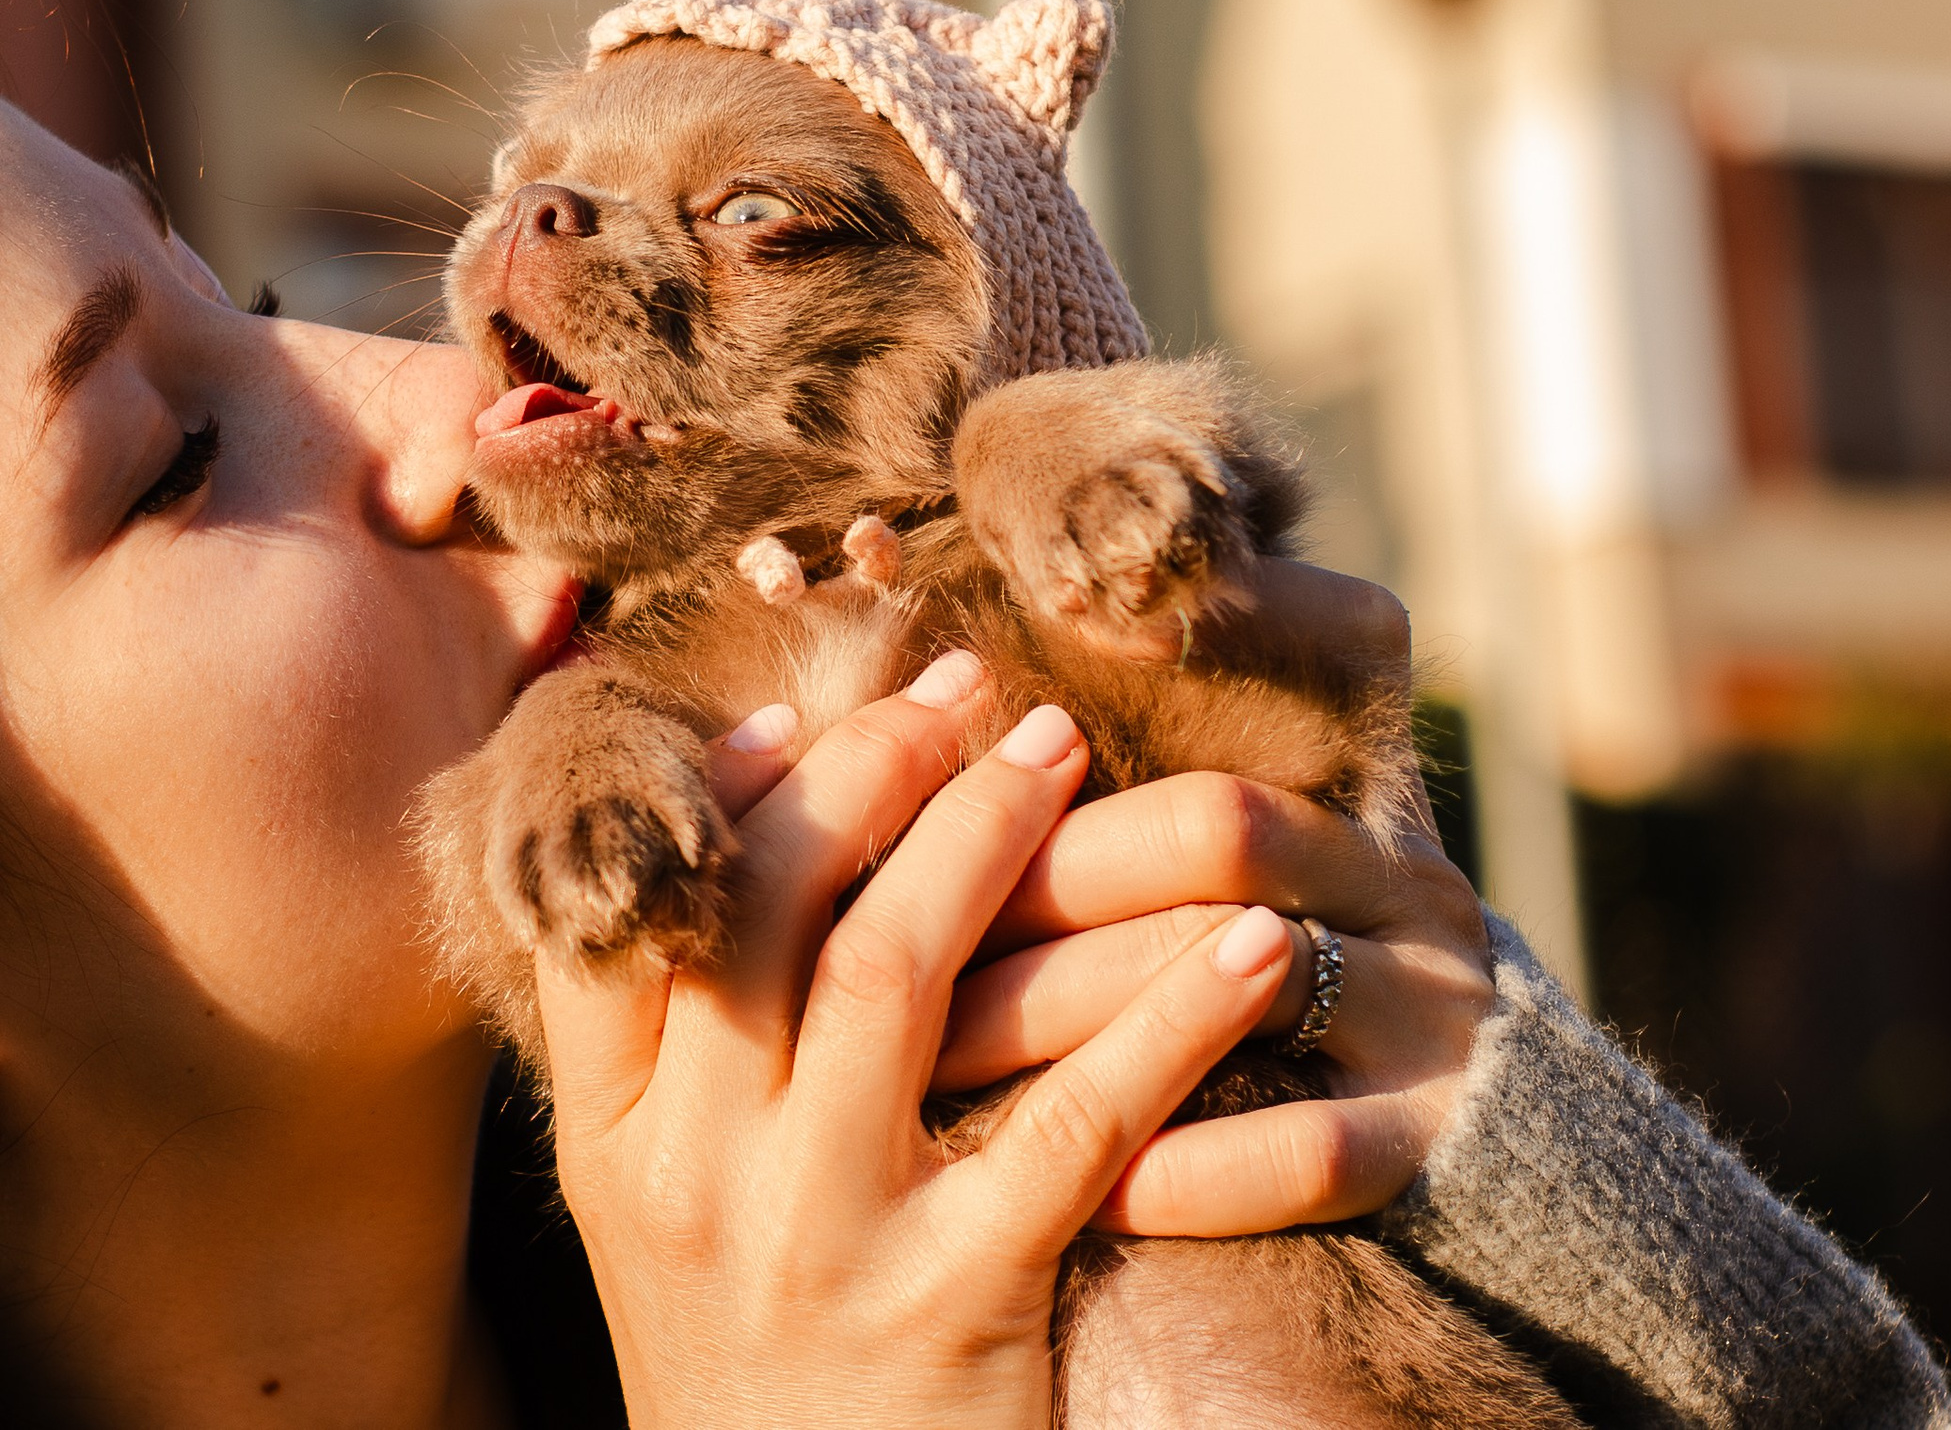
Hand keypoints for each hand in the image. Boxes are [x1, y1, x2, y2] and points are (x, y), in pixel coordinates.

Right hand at [536, 659, 1295, 1429]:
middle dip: (879, 774)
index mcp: (612, 1143)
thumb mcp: (673, 1206)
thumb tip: (765, 802)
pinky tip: (1253, 947)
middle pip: (775, 913)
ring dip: (996, 842)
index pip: (644, 914)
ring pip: (897, 978)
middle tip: (976, 690)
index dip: (735, 793)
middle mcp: (688, 1177)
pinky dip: (1170, 1018)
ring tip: (1074, 754)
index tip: (827, 708)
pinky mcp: (953, 1303)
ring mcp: (816, 1239)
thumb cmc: (763, 1346)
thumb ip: (696, 1041)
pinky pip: (1074, 1123)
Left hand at [934, 560, 1496, 1234]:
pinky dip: (1185, 1172)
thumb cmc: (1321, 996)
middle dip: (1035, 884)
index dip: (1041, 773)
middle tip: (876, 941)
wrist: (1511, 1150)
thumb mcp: (1279, 874)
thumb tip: (978, 678)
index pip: (1180, 721)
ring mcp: (1434, 1012)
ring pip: (1252, 975)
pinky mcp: (1438, 1143)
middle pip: (1217, 829)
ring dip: (1074, 1020)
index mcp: (1350, 798)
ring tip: (927, 1064)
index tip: (903, 805)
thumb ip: (1169, 795)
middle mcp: (1406, 882)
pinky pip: (1304, 1150)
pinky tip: (1081, 1194)